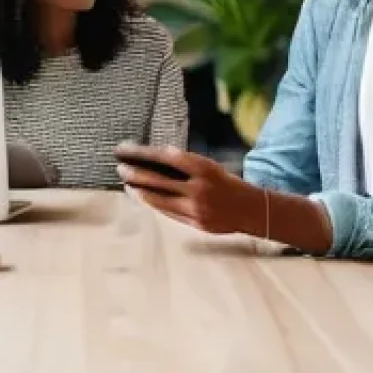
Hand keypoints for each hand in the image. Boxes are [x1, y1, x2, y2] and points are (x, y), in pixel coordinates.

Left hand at [114, 143, 261, 235]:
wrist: (252, 210)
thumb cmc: (226, 183)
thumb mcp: (209, 166)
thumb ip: (185, 164)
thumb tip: (154, 158)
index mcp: (203, 168)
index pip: (165, 157)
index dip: (143, 153)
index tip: (126, 149)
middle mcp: (198, 187)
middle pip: (158, 180)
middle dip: (135, 173)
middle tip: (120, 167)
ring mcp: (196, 207)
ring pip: (159, 199)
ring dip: (139, 191)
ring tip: (126, 184)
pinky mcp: (195, 223)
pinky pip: (168, 212)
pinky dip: (153, 204)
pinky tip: (142, 197)